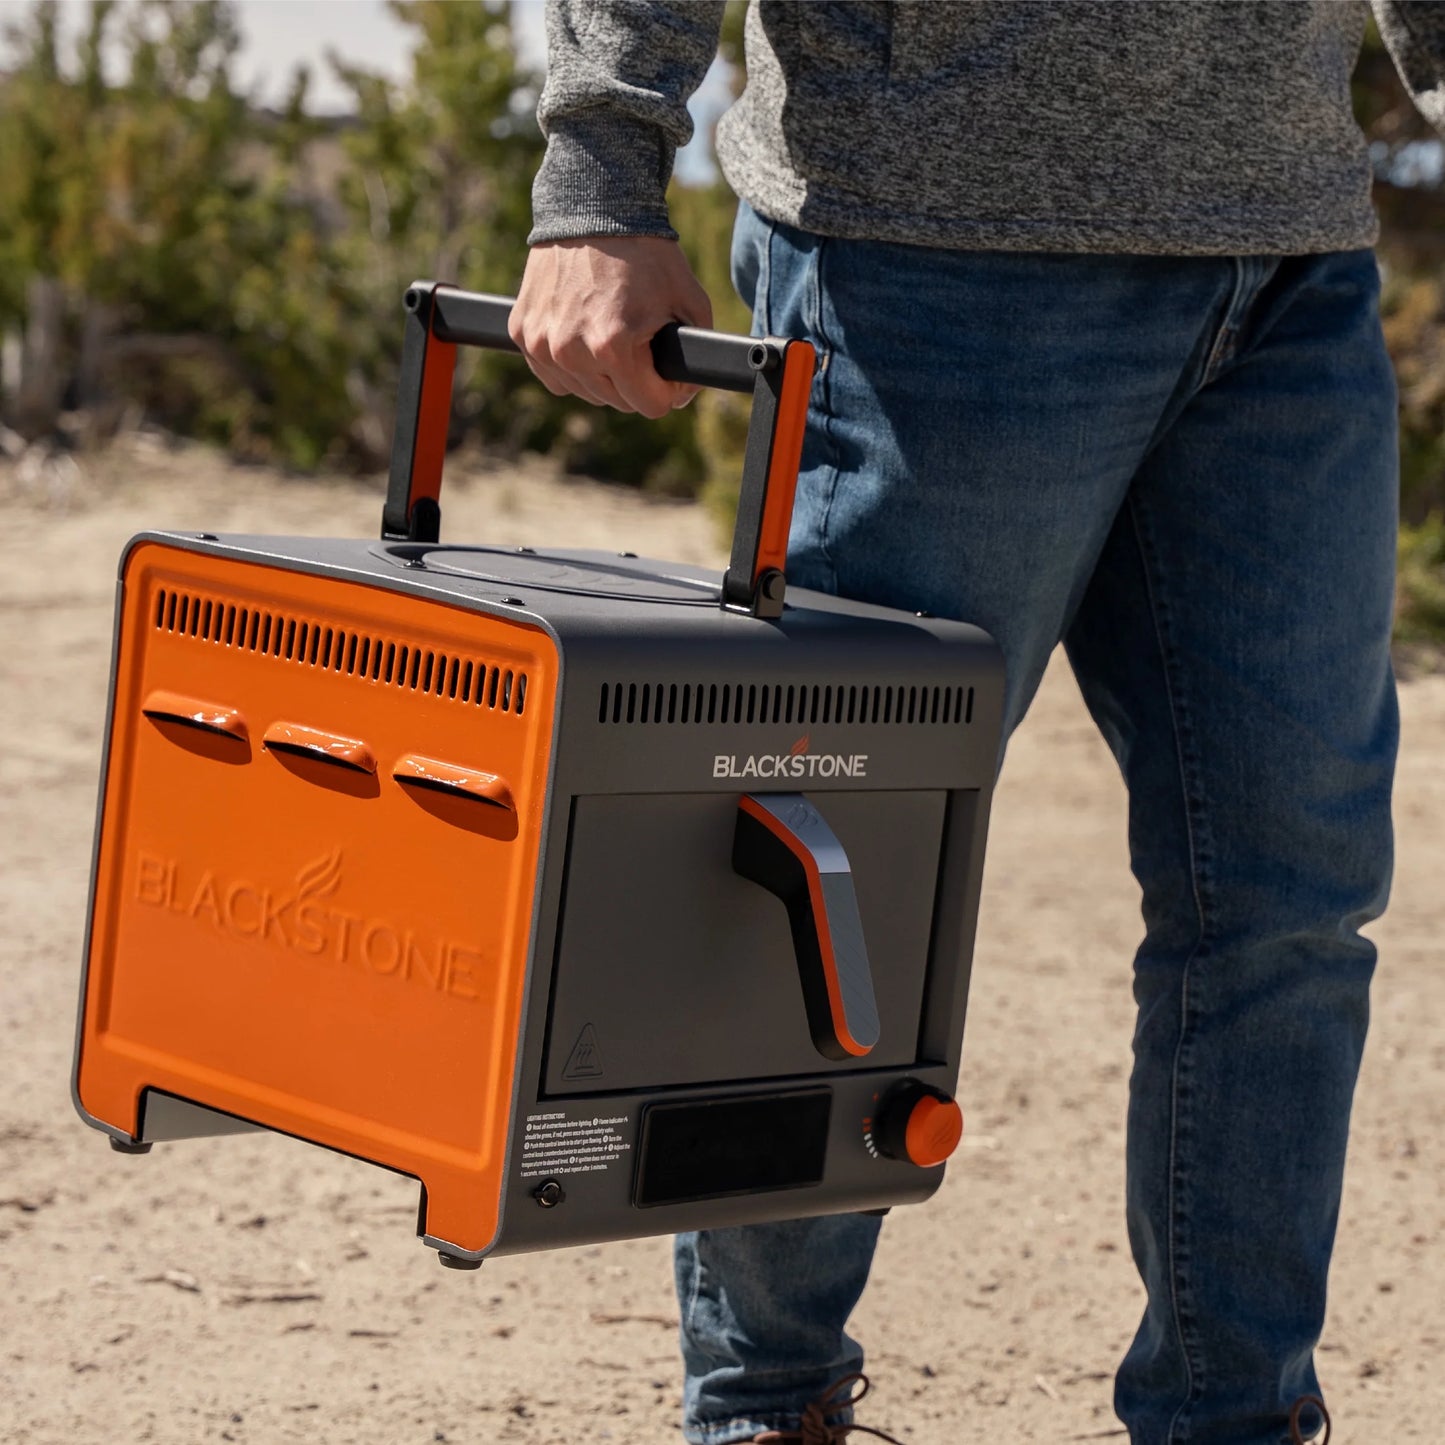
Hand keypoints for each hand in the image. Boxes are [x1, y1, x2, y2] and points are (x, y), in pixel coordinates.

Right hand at [510, 236, 712, 417]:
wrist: (593, 207)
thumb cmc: (645, 254)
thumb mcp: (690, 302)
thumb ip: (694, 355)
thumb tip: (681, 394)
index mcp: (613, 346)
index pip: (650, 406)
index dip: (668, 391)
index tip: (668, 371)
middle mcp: (571, 350)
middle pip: (618, 402)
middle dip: (636, 381)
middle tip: (642, 344)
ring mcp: (541, 343)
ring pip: (585, 392)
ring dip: (602, 375)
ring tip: (613, 334)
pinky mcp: (522, 333)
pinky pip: (554, 375)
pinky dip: (572, 365)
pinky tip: (585, 335)